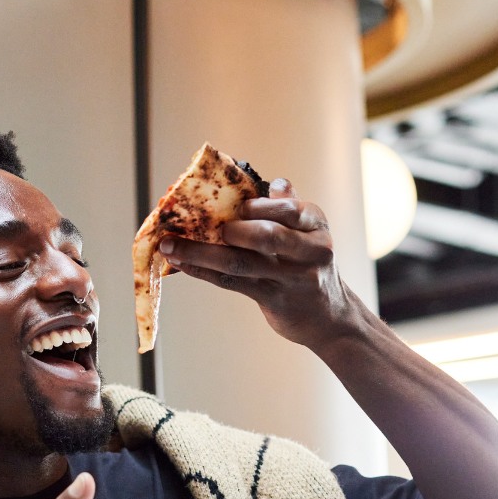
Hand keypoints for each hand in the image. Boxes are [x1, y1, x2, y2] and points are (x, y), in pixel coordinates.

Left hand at [159, 179, 352, 349]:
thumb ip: (288, 208)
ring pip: (241, 262)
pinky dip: (203, 272)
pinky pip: (233, 283)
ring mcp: (292, 278)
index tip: (230, 204)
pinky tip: (181, 265)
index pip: (287, 208)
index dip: (257, 206)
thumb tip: (272, 182)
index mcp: (316, 224)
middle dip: (231, 229)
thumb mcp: (308, 232)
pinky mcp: (275, 300)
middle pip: (267, 236)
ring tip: (170, 245)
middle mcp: (309, 250)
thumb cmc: (308, 266)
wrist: (328, 316)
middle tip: (200, 224)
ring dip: (200, 252)